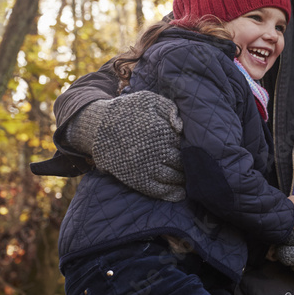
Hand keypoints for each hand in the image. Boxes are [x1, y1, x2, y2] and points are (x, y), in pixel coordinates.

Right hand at [66, 91, 185, 200]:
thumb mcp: (149, 100)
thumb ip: (170, 110)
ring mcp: (144, 166)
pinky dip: (171, 194)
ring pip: (173, 177)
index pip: (184, 143)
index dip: (190, 147)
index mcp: (159, 131)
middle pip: (181, 161)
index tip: (193, 149)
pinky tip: (180, 194)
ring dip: (183, 179)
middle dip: (188, 163)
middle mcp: (153, 150)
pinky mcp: (135, 178)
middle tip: (194, 165)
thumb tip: (182, 128)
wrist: (98, 126)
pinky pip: (158, 190)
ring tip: (188, 177)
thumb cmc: (128, 110)